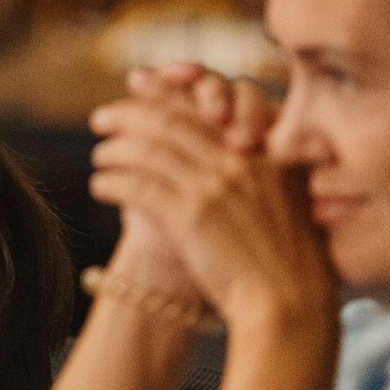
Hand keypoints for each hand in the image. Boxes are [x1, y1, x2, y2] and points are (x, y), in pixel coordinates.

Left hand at [90, 87, 334, 339]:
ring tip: (99, 154)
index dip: (166, 92)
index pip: (205, 106)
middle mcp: (239, 159)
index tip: (139, 86)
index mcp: (264, 151)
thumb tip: (229, 145)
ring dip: (115, 149)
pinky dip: (113, 181)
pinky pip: (139, 185)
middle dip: (129, 114)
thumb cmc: (291, 260)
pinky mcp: (191, 215)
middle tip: (101, 117)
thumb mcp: (286, 199)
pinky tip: (98, 185)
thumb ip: (259, 169)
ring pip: (149, 150)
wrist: (291, 304)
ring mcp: (215, 185)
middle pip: (170, 121)